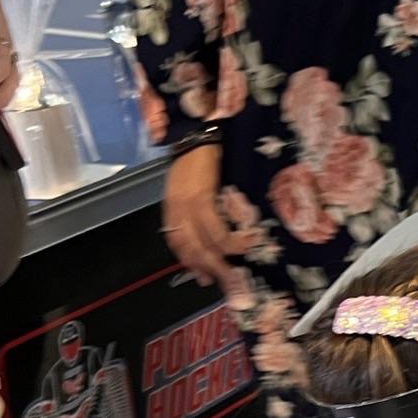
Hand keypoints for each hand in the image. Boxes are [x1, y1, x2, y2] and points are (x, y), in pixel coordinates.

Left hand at [164, 145, 247, 286]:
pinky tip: (245, 246)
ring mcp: (187, 205)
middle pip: (189, 250)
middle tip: (226, 283)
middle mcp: (176, 211)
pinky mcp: (201, 197)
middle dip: (208, 269)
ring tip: (237, 271)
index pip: (178, 245)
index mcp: (172, 211)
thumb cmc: (198, 162)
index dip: (192, 264)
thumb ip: (194, 215)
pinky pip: (216, 229)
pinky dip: (230, 242)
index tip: (206, 278)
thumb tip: (208, 241)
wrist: (197, 133)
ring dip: (221, 261)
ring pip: (202, 244)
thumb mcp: (190, 191)